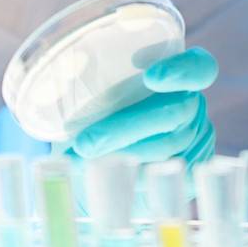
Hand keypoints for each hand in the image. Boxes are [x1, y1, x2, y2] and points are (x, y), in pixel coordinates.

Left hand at [66, 46, 218, 165]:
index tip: (151, 77)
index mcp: (179, 75)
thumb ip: (86, 87)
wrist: (108, 160)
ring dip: (119, 155)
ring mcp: (194, 141)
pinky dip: (129, 179)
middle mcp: (191, 105)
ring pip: (164, 148)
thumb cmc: (100, 113)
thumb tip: (48, 97)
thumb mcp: (94, 94)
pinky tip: (102, 179)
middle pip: (173, 112)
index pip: (200, 67)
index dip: (182, 70)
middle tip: (85, 142)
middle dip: (126, 127)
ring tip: (78, 161)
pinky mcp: (190, 174)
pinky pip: (164, 178)